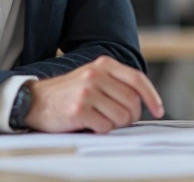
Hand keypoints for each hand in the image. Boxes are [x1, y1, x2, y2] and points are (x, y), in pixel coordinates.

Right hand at [23, 56, 164, 132]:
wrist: (34, 100)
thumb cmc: (68, 93)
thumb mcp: (93, 78)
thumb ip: (116, 84)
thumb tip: (144, 103)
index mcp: (104, 64)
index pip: (137, 79)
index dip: (152, 96)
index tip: (158, 110)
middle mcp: (96, 74)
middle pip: (133, 101)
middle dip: (130, 116)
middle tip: (118, 120)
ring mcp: (87, 91)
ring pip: (121, 116)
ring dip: (115, 124)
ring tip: (100, 119)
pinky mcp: (79, 109)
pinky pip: (105, 127)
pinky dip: (101, 130)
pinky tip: (89, 124)